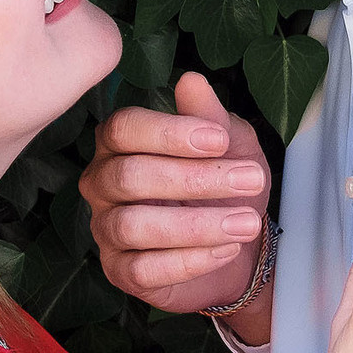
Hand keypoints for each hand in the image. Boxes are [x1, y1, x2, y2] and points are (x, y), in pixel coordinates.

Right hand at [81, 72, 274, 319]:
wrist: (238, 247)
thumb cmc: (223, 186)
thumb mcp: (229, 144)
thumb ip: (209, 114)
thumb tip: (191, 80)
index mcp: (120, 142)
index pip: (123, 128)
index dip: (168, 132)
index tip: (218, 140)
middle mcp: (102, 182)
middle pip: (129, 175)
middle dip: (195, 179)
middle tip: (249, 180)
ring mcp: (105, 229)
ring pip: (133, 225)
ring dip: (197, 225)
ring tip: (246, 222)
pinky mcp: (119, 271)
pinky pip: (142, 269)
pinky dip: (189, 260)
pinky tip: (226, 250)